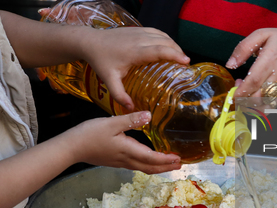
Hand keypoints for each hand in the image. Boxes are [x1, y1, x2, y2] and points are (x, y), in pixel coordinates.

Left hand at [38, 8, 188, 111]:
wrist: (90, 42)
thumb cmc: (100, 61)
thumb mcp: (109, 80)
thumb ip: (120, 95)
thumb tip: (132, 109)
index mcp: (135, 52)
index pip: (160, 50)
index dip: (175, 55)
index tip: (186, 62)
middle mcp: (139, 40)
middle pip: (166, 42)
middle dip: (178, 51)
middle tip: (186, 64)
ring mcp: (139, 32)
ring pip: (163, 35)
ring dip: (174, 45)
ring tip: (180, 57)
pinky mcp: (137, 29)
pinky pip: (157, 32)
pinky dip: (166, 39)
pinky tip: (169, 47)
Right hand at [64, 111, 181, 173]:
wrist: (71, 148)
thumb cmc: (89, 134)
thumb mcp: (111, 123)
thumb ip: (131, 119)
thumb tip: (148, 115)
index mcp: (128, 150)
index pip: (152, 158)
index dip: (166, 160)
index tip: (178, 159)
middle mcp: (126, 159)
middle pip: (150, 168)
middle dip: (166, 167)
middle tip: (179, 165)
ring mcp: (120, 162)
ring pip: (143, 168)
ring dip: (158, 167)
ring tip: (168, 164)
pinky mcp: (115, 161)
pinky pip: (136, 165)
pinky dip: (147, 164)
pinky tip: (148, 159)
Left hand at [226, 28, 276, 99]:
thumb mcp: (262, 34)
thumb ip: (243, 48)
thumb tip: (230, 64)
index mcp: (270, 58)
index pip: (254, 80)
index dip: (242, 91)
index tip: (233, 93)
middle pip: (259, 95)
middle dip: (244, 100)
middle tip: (237, 93)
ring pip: (266, 103)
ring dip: (251, 106)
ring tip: (245, 97)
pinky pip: (273, 105)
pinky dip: (262, 109)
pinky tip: (254, 103)